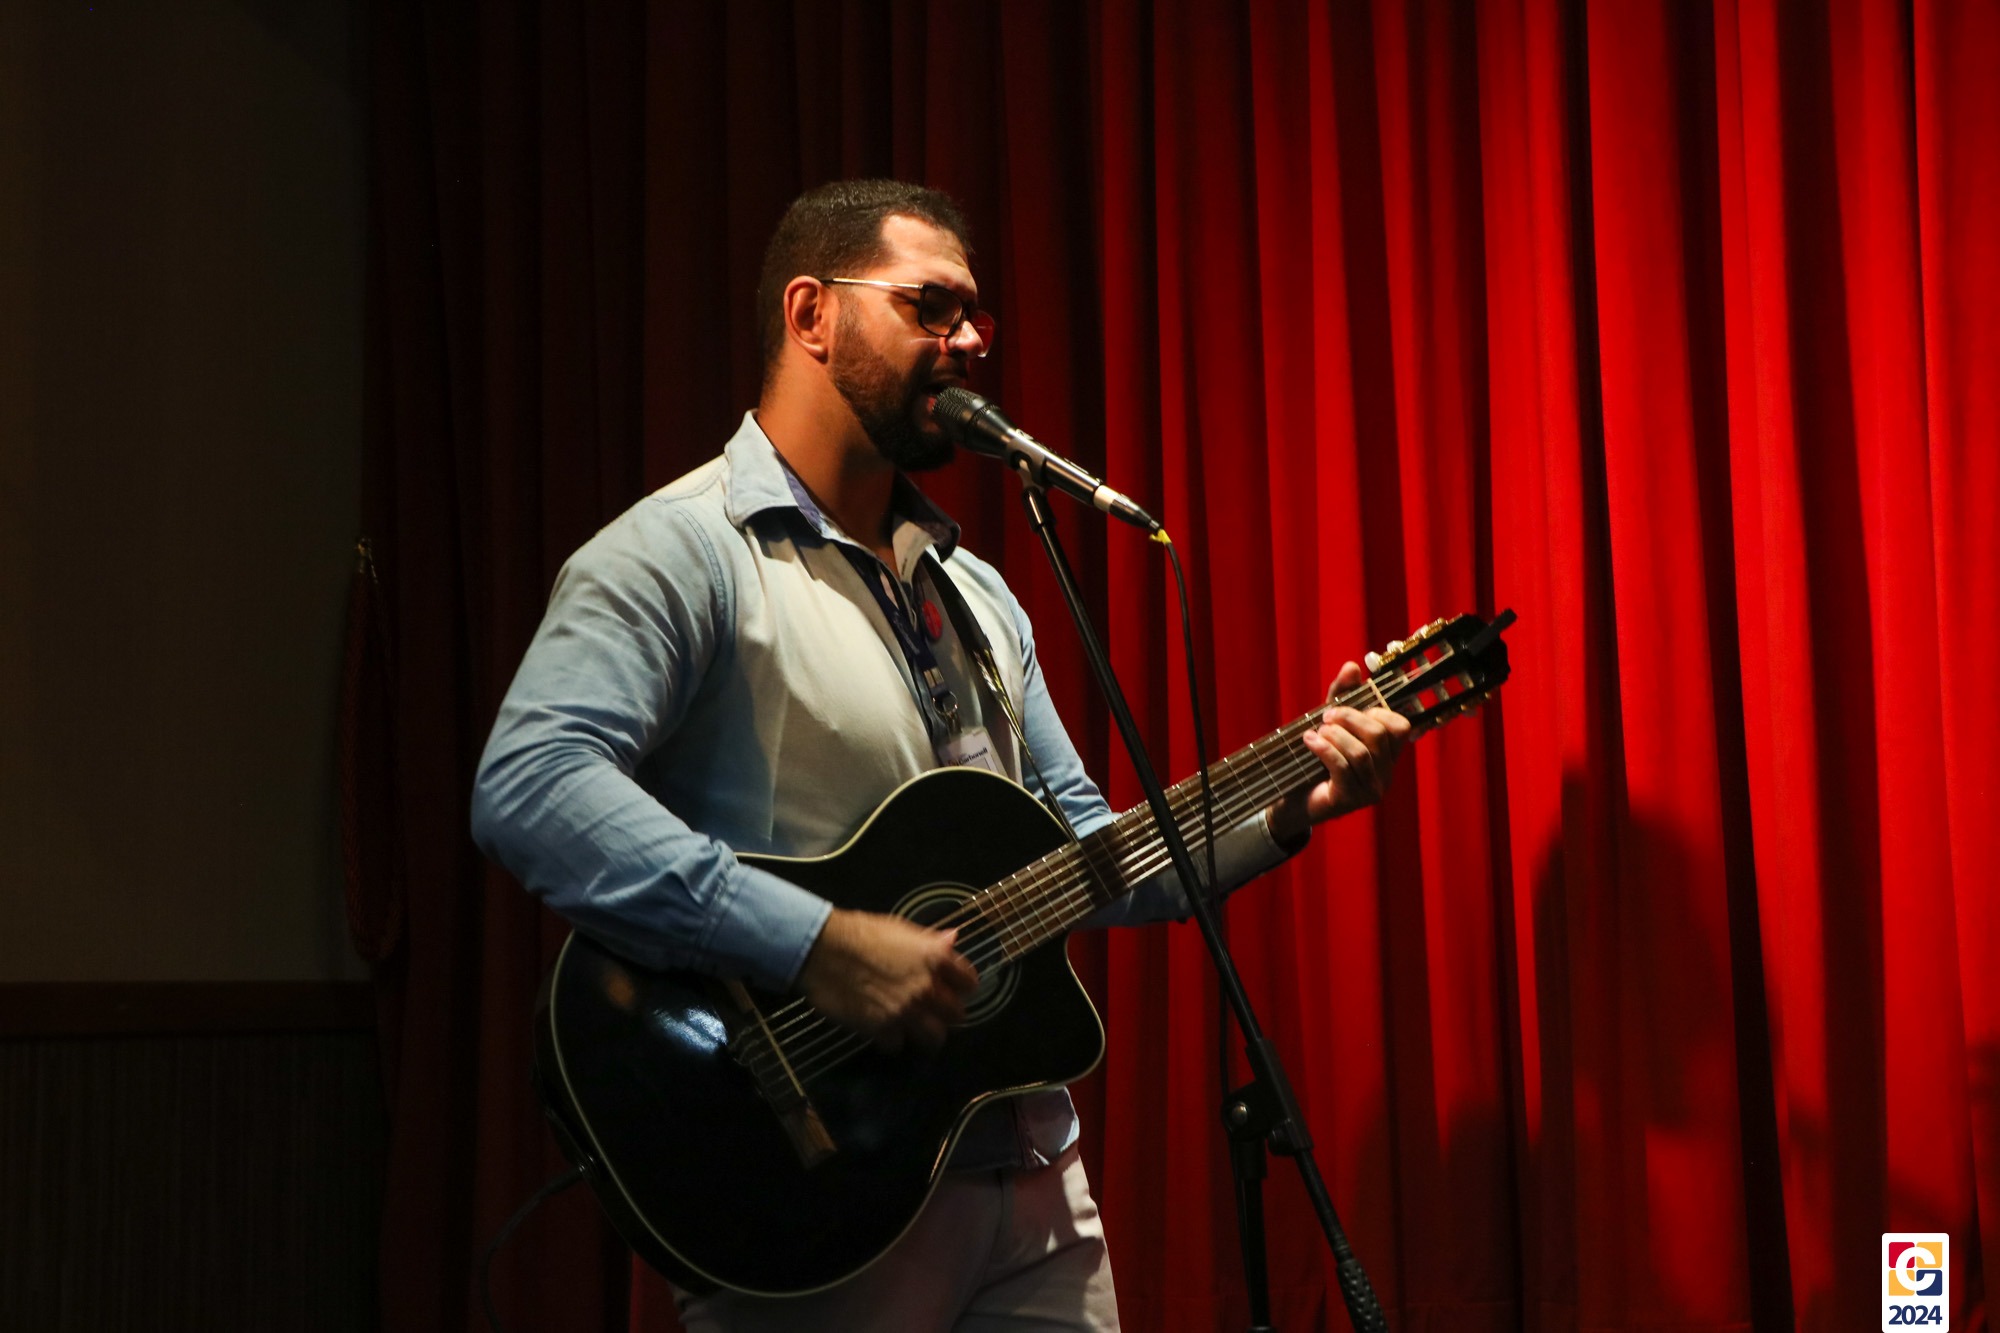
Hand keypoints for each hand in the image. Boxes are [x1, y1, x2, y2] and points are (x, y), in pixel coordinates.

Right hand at [796, 909, 978, 1053]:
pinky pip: (898, 1045)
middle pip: (957, 1015)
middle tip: (934, 1010)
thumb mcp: (900, 928)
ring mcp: (906, 1012)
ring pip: (935, 1038)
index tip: (956, 989)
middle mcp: (927, 988)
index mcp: (935, 959)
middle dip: (947, 1013)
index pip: (969, 982)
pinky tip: (885, 1030)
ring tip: (915, 1027)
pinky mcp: (882, 1029)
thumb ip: (929, 941)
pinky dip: (892, 1040)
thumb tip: (952, 938)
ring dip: (926, 1033)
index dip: (963, 986)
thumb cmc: (859, 932)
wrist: (822, 949)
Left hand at [1295, 660, 1413, 822]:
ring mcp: (1370, 789)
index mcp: (1387, 754)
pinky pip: (1342, 768)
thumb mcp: (1331, 723)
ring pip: (1361, 753)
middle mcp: (1385, 773)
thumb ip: (1342, 696)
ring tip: (1317, 731)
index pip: (1400, 726)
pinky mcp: (1349, 800)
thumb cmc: (1317, 760)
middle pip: (1379, 735)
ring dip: (1335, 735)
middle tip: (1326, 716)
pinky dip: (1324, 749)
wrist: (1295, 799)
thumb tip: (1352, 666)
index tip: (1351, 708)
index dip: (1376, 711)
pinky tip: (1309, 741)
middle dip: (1349, 718)